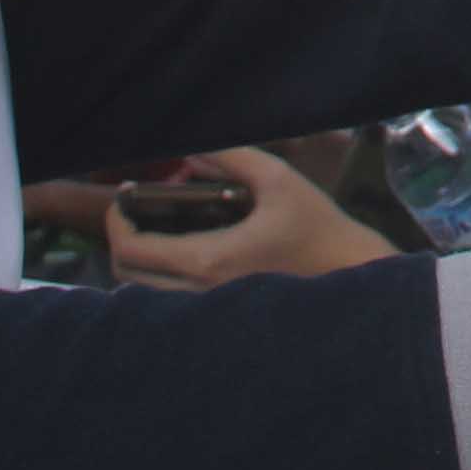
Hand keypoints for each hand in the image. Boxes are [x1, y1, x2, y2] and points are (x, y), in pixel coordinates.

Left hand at [93, 150, 394, 288]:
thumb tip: (191, 152)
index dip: (117, 220)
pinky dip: (159, 278)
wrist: (353, 276)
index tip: (124, 196)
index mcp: (207, 260)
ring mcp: (209, 311)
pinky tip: (182, 252)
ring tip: (158, 228)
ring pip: (146, 293)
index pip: (133, 248)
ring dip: (140, 260)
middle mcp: (198, 294)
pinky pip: (169, 302)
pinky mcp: (220, 317)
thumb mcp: (279, 181)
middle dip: (122, 238)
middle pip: (127, 274)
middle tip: (136, 210)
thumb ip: (232, 159)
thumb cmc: (318, 228)